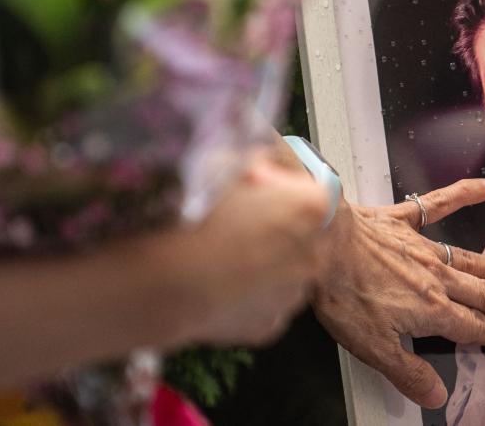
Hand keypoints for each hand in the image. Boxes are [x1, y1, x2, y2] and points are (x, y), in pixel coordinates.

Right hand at [174, 153, 331, 345]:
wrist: (169, 282)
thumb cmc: (194, 220)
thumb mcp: (221, 168)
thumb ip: (250, 161)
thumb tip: (255, 161)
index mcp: (310, 209)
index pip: (315, 192)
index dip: (284, 188)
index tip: (258, 188)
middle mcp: (312, 254)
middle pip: (306, 235)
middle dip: (280, 227)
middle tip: (239, 222)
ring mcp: (292, 294)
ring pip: (286, 272)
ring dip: (265, 263)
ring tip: (222, 254)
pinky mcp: (270, 324)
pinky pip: (265, 303)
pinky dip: (247, 294)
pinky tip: (217, 282)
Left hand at [312, 179, 484, 408]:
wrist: (321, 243)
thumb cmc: (343, 292)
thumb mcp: (373, 346)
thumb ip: (408, 371)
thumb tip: (436, 396)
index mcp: (431, 310)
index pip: (474, 326)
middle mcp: (436, 277)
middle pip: (483, 293)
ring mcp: (420, 246)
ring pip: (472, 259)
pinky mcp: (400, 220)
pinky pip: (438, 204)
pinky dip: (465, 193)